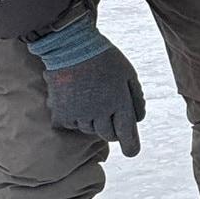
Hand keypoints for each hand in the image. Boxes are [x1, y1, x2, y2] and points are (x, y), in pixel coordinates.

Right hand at [28, 17, 145, 156]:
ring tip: (91, 98)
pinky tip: (75, 101)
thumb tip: (138, 119)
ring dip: (93, 121)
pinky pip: (71, 125)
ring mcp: (79, 115)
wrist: (70, 46)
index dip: (131, 146)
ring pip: (89, 130)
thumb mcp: (128, 73)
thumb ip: (136, 98)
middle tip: (109, 113)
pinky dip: (74, 118)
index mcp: (120, 102)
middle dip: (112, 128)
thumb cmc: (104, 58)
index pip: (127, 133)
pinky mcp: (61, 114)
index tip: (132, 152)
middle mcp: (100, 113)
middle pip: (108, 134)